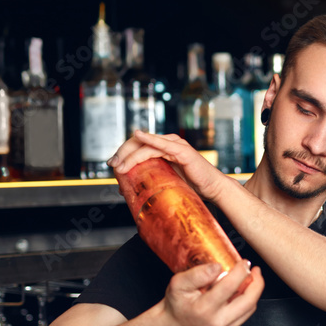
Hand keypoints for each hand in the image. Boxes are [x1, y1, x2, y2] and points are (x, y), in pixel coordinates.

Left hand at [109, 131, 231, 201]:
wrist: (212, 189)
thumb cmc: (192, 186)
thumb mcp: (164, 182)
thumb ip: (148, 179)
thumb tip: (124, 186)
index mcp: (163, 149)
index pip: (138, 146)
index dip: (123, 153)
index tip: (112, 165)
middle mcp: (168, 143)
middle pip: (138, 143)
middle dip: (123, 153)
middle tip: (112, 165)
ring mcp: (176, 145)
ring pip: (146, 146)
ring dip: (130, 155)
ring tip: (119, 166)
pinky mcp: (182, 151)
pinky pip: (162, 144)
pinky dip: (149, 139)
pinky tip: (139, 135)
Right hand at [157, 260, 263, 325]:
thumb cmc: (174, 307)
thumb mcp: (178, 284)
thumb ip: (197, 274)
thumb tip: (217, 267)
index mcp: (204, 309)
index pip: (230, 286)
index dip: (241, 271)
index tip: (243, 262)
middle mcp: (217, 321)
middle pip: (249, 300)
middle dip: (257, 282)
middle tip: (255, 270)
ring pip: (250, 309)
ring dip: (254, 292)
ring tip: (251, 279)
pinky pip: (244, 315)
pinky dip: (248, 301)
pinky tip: (243, 292)